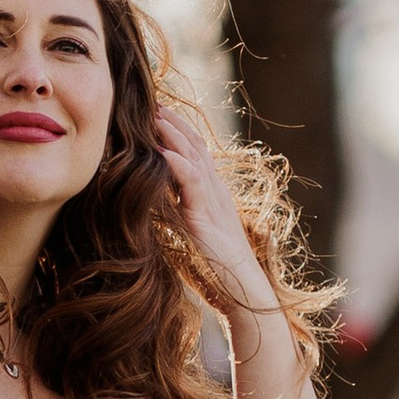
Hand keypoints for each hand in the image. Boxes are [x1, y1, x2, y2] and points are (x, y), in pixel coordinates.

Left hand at [154, 103, 272, 307]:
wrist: (245, 296)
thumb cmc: (220, 274)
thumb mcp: (195, 239)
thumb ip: (180, 220)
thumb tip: (156, 212)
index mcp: (213, 196)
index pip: (196, 153)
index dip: (178, 132)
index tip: (157, 115)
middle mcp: (216, 193)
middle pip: (196, 146)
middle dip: (174, 122)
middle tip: (153, 102)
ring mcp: (214, 203)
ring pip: (194, 157)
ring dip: (173, 134)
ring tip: (154, 116)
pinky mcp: (207, 219)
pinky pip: (193, 184)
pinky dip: (177, 164)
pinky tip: (161, 151)